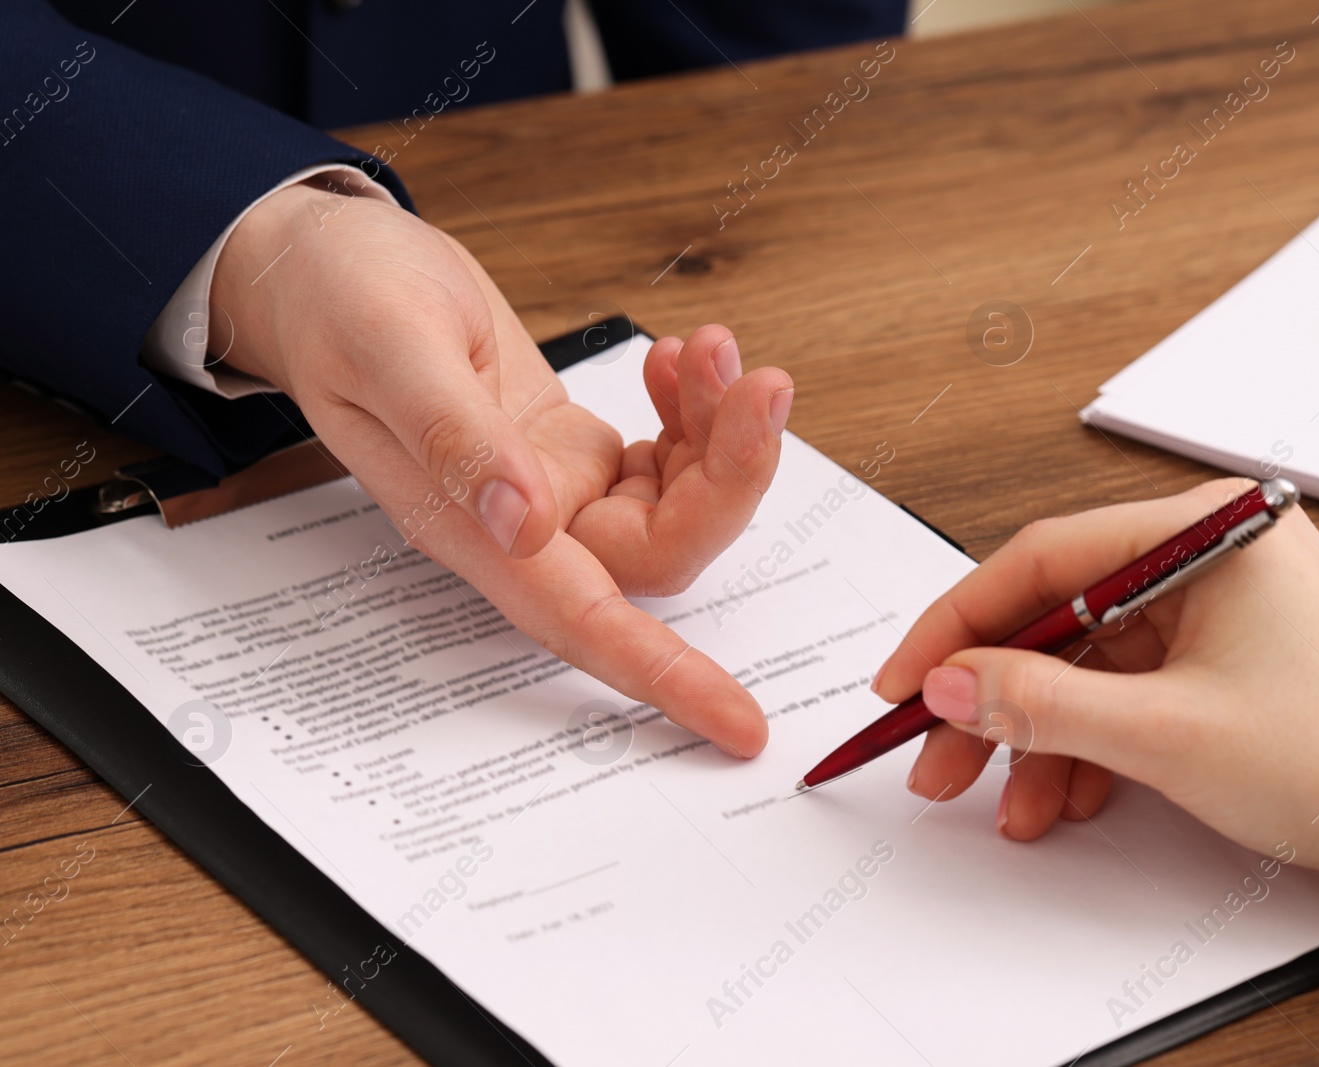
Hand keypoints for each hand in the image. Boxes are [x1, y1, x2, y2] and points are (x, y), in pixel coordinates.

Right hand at [213, 181, 792, 756]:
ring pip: (678, 505)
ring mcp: (552, 493)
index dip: (664, 677)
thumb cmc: (340, 303)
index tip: (740, 726)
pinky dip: (694, 412)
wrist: (327, 268)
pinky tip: (676, 359)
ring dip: (721, 433)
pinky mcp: (571, 453)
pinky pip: (667, 462)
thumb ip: (455, 435)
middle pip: (663, 549)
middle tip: (758, 380)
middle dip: (732, 472)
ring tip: (710, 348)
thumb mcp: (391, 348)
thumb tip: (525, 521)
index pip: (583, 625)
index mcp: (471, 530)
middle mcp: (521, 529)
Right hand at [873, 478, 1318, 891]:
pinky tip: (1065, 794)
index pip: (1041, 558)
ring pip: (1088, 660)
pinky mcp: (1223, 650)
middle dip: (993, 696)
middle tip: (934, 753)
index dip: (957, 624)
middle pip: (1058, 612)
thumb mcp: (1163, 732)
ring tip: (1002, 801)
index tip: (905, 679)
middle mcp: (1208, 549)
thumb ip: (1039, 703)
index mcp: (1204, 528)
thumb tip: (950, 683)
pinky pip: (1129, 685)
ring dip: (1038, 734)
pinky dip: (1091, 740)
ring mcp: (1217, 601)